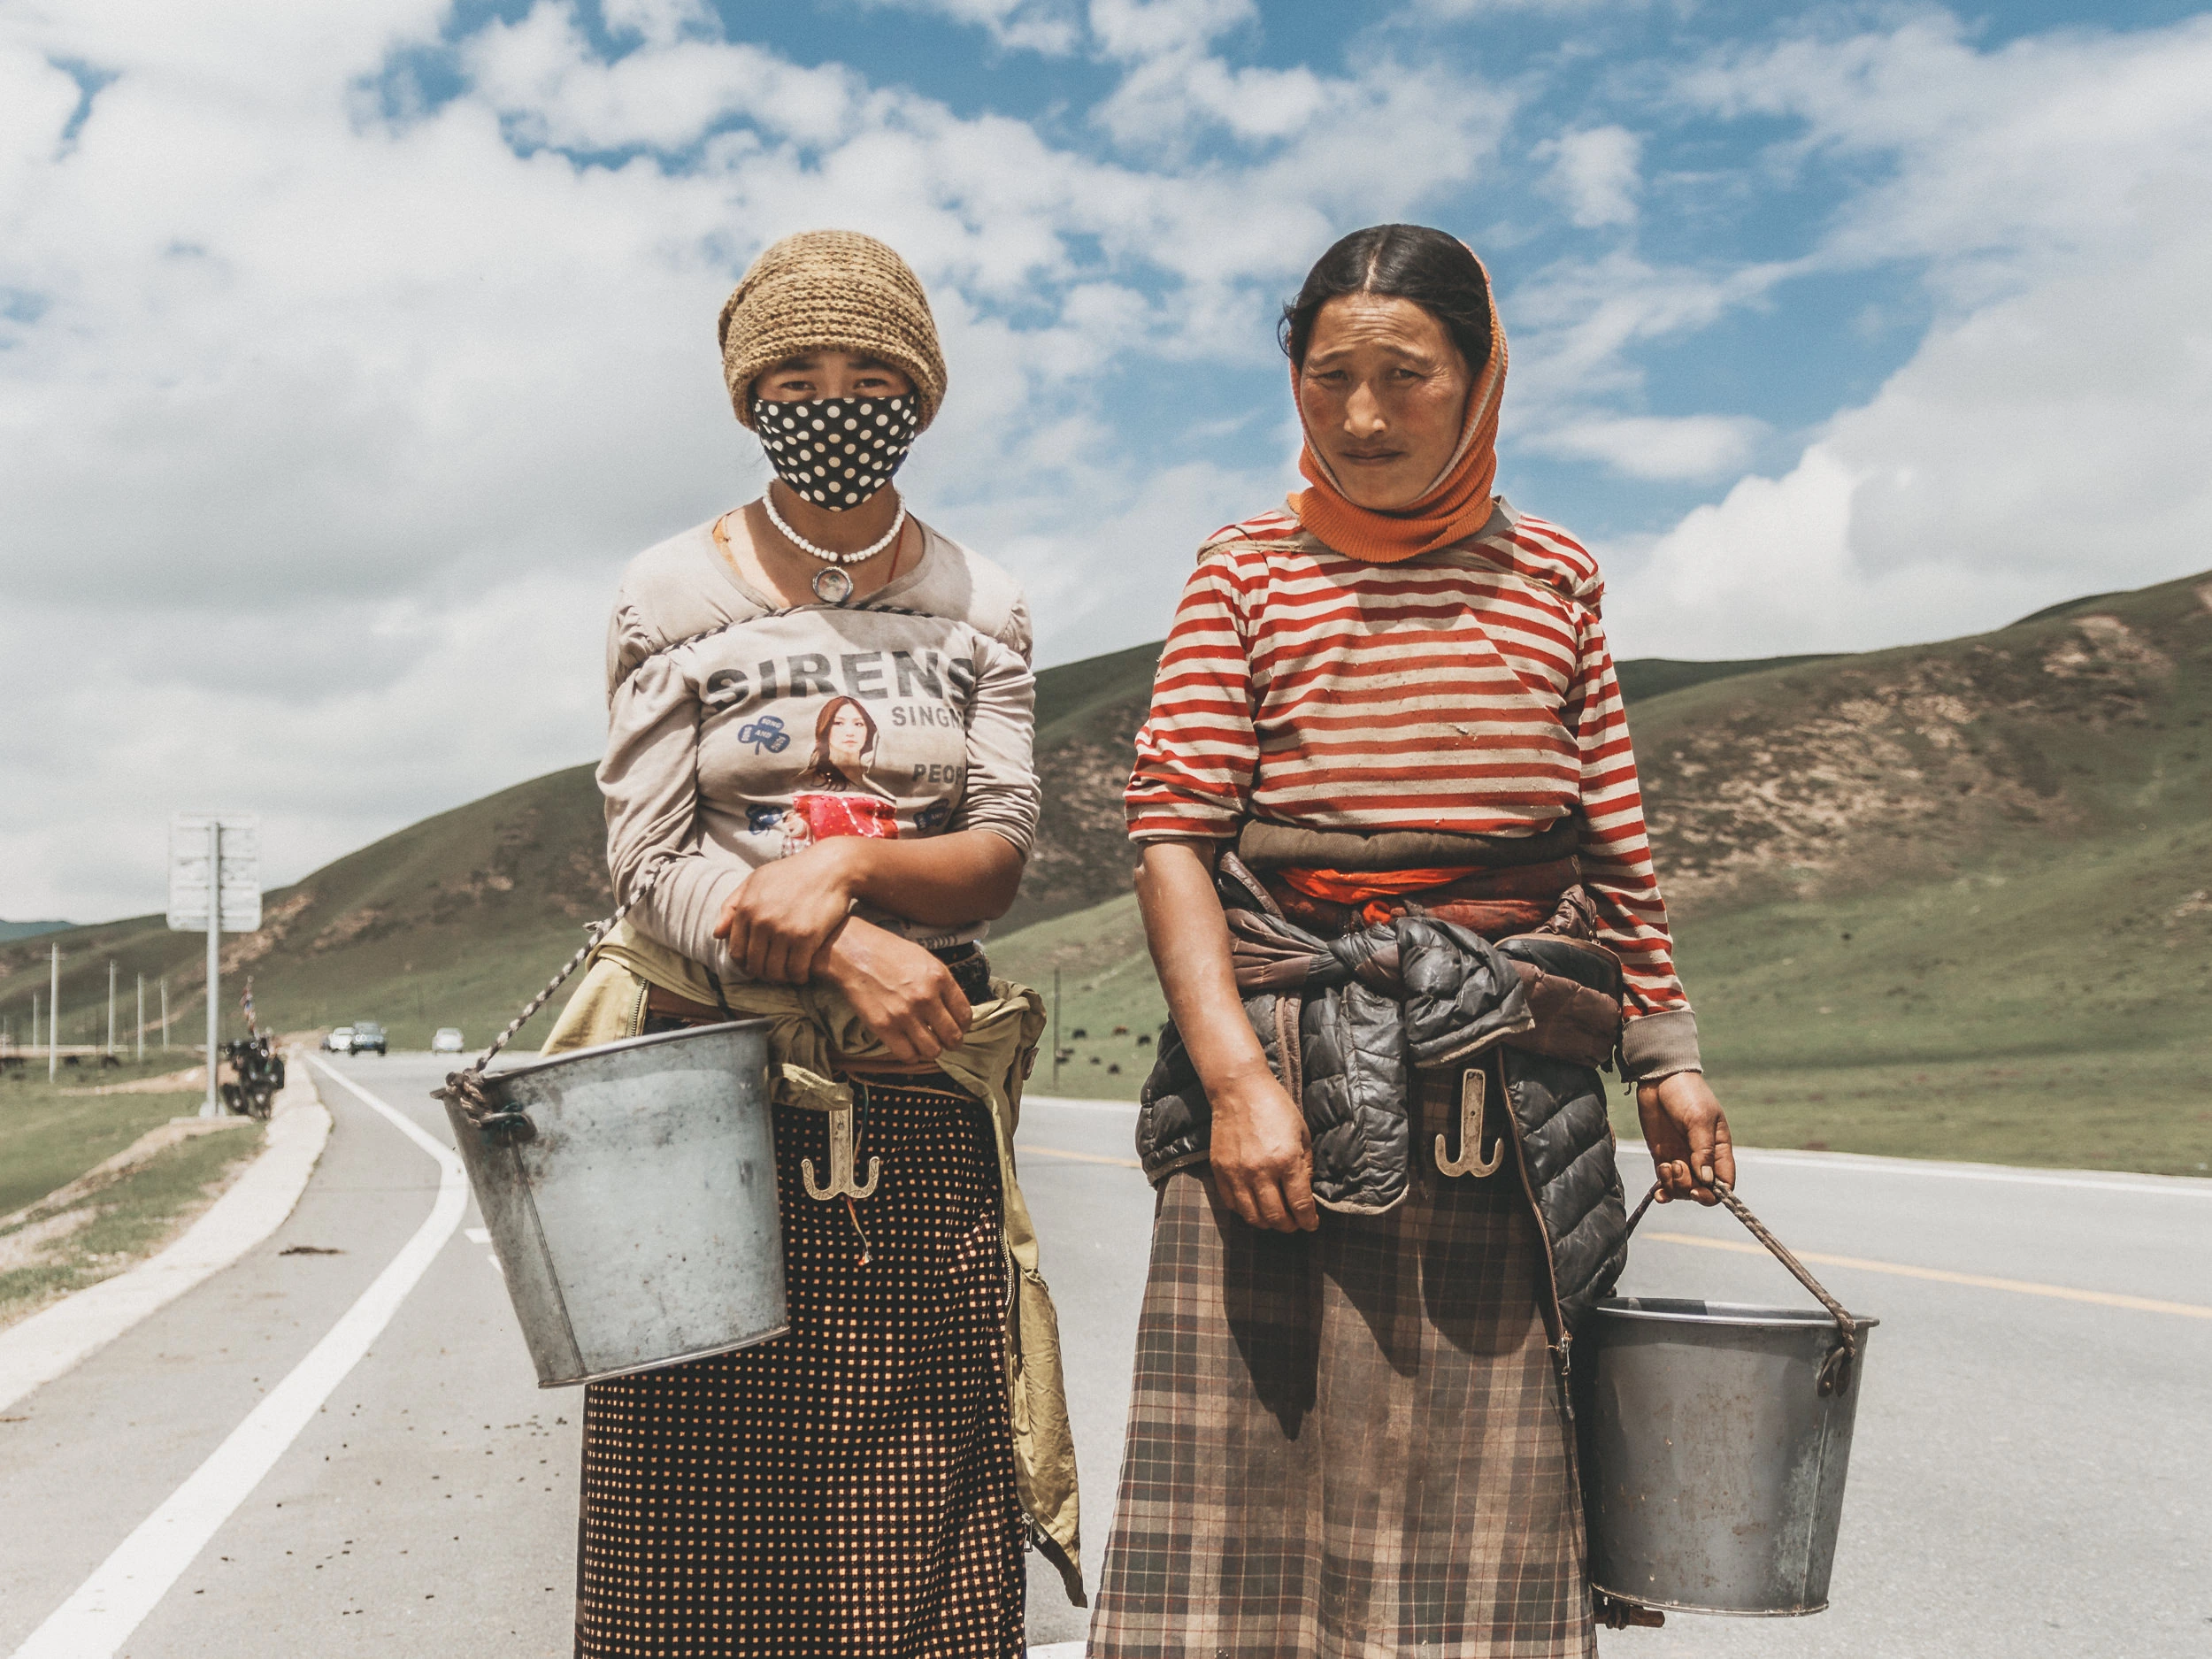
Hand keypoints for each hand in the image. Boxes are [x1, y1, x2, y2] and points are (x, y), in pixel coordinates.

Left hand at [713, 841, 862, 982]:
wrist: (830, 867)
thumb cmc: (792, 872)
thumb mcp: (756, 880)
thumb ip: (732, 905)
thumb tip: (717, 934)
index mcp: (746, 908)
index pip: (737, 951)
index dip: (745, 964)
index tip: (756, 965)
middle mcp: (761, 921)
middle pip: (754, 965)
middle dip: (763, 974)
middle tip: (774, 972)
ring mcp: (784, 930)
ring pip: (774, 972)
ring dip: (781, 978)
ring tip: (788, 974)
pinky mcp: (806, 937)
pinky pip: (796, 970)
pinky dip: (799, 976)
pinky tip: (803, 973)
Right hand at [816, 919, 971, 1065]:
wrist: (853, 952)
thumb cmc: (889, 952)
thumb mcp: (925, 959)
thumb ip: (942, 984)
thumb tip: (953, 1008)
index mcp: (940, 978)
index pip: (965, 1014)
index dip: (964, 1026)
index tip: (959, 1027)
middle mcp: (926, 998)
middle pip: (952, 1036)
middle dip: (952, 1042)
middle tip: (946, 1041)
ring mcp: (905, 1014)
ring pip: (932, 1050)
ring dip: (932, 1050)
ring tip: (927, 1044)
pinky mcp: (884, 1027)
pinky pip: (907, 1055)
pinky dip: (911, 1055)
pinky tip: (909, 1047)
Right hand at [1207, 1068, 1318, 1232]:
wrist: (1239, 1090)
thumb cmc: (1276, 1107)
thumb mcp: (1302, 1134)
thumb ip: (1306, 1166)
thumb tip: (1306, 1193)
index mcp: (1287, 1161)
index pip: (1300, 1205)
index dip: (1308, 1221)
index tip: (1311, 1224)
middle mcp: (1261, 1171)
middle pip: (1275, 1217)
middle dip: (1289, 1226)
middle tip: (1294, 1223)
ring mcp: (1237, 1173)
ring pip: (1252, 1217)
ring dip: (1267, 1223)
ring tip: (1274, 1218)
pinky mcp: (1220, 1171)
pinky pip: (1232, 1204)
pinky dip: (1245, 1211)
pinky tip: (1254, 1205)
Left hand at [1636, 1071, 1735, 1205]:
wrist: (1659, 1078)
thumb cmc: (1687, 1094)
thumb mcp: (1699, 1119)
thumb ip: (1702, 1150)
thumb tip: (1707, 1181)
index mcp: (1719, 1149)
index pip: (1725, 1183)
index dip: (1714, 1194)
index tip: (1698, 1190)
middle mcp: (1702, 1158)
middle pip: (1702, 1190)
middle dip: (1689, 1188)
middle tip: (1676, 1167)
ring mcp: (1682, 1158)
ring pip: (1682, 1189)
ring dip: (1674, 1186)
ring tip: (1667, 1165)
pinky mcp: (1663, 1156)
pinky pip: (1665, 1182)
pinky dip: (1663, 1190)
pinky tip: (1658, 1191)